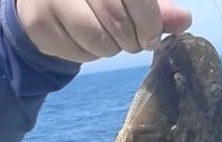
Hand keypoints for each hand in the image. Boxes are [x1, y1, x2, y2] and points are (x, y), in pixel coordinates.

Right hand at [16, 0, 191, 61]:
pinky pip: (77, 52)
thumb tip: (184, 21)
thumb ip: (156, 7)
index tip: (152, 36)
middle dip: (133, 39)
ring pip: (97, 38)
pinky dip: (89, 54)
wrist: (43, 0)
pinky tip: (86, 41)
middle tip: (135, 43)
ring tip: (110, 40)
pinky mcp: (37, 21)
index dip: (149, 20)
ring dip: (112, 49)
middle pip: (115, 16)